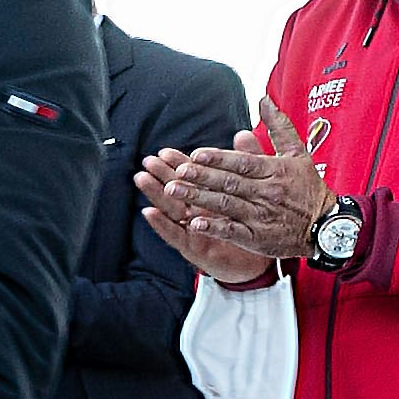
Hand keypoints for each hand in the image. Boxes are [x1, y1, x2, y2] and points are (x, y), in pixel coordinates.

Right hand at [132, 148, 277, 289]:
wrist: (256, 264)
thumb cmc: (250, 228)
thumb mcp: (250, 192)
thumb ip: (247, 163)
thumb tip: (244, 134)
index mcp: (209, 198)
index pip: (193, 177)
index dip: (179, 163)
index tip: (166, 151)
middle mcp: (197, 214)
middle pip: (177, 190)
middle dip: (161, 174)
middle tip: (147, 160)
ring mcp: (192, 231)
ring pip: (171, 209)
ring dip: (155, 194)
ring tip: (142, 179)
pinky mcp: (193, 248)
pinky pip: (176, 235)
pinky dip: (162, 224)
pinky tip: (149, 212)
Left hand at [145, 114, 334, 265]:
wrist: (327, 227)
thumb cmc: (308, 187)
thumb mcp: (298, 154)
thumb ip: (279, 127)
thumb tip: (264, 99)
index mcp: (275, 171)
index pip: (243, 163)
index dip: (219, 159)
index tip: (196, 154)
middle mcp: (268, 193)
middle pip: (230, 183)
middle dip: (202, 176)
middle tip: (177, 170)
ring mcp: (262, 217)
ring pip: (226, 204)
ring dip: (198, 197)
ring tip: (173, 190)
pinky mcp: (258, 238)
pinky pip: (233, 231)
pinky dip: (214, 227)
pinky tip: (193, 222)